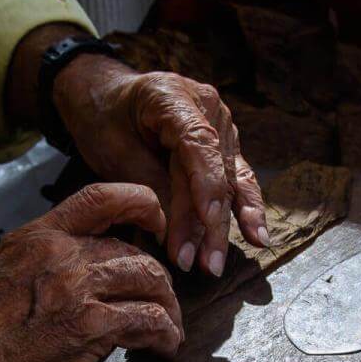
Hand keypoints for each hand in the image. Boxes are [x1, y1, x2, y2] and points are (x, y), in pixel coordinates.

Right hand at [0, 183, 182, 361]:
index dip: (143, 205)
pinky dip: (165, 335)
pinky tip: (163, 350)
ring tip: (168, 330)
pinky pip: (149, 320)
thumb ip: (46, 261)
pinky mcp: (90, 326)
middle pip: (136, 251)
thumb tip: (87, 268)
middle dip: (159, 280)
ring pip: (151, 281)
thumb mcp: (5, 273)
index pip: (102, 196)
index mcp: (38, 235)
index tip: (158, 225)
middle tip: (163, 304)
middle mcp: (60, 253)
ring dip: (168, 309)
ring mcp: (76, 287)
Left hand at [53, 55, 270, 276]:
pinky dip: (243, 211)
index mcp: (173, 96)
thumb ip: (149, 184)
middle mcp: (208, 106)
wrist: (106, 98)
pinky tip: (256, 238)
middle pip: (215, 170)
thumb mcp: (115, 152)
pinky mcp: (225, 145)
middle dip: (209, 222)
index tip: (208, 219)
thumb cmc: (104, 121)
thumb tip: (173, 233)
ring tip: (218, 263)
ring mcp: (221, 125)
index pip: (198, 143)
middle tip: (203, 265)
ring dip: (224, 227)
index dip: (206, 184)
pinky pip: (236, 181)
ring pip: (229, 181)